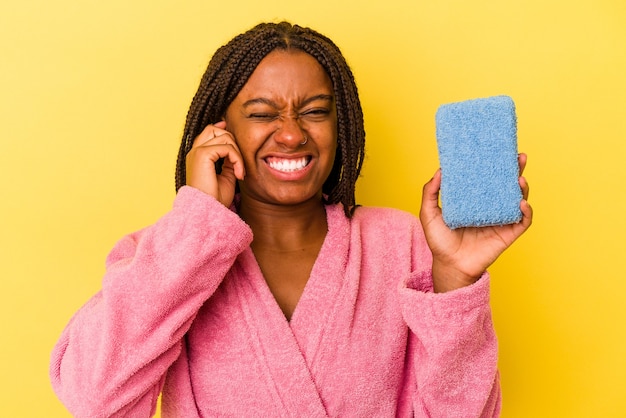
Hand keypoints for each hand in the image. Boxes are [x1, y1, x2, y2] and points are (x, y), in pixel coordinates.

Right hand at [185, 121, 244, 206]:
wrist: (207, 211)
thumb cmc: (215, 199)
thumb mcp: (225, 176)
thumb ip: (229, 161)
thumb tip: (235, 150)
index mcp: (197, 156)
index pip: (208, 133)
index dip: (221, 129)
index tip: (235, 137)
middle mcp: (195, 151)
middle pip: (215, 129)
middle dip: (233, 142)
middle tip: (239, 165)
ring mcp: (197, 151)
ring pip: (224, 137)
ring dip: (238, 154)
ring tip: (239, 172)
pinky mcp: (203, 154)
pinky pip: (227, 148)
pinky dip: (237, 159)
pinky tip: (238, 174)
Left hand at [419, 153, 532, 292]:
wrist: (449, 265)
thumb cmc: (439, 241)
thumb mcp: (429, 213)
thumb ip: (430, 192)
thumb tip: (440, 170)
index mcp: (475, 200)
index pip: (488, 179)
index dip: (495, 165)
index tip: (498, 150)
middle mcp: (490, 208)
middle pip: (507, 185)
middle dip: (516, 170)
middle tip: (519, 157)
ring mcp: (500, 220)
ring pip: (518, 200)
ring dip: (523, 188)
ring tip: (519, 178)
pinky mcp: (508, 234)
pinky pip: (522, 221)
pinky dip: (525, 211)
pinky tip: (521, 203)